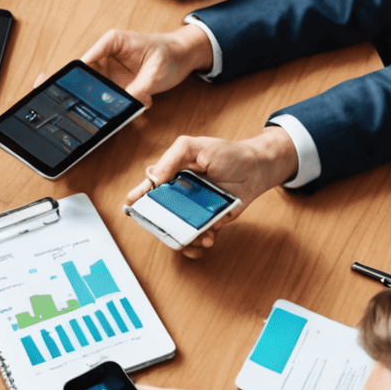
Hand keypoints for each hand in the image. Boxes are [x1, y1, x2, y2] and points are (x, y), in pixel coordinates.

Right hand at [81, 25, 213, 106]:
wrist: (185, 56)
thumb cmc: (172, 54)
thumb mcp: (155, 74)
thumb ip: (137, 91)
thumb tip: (122, 108)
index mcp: (112, 42)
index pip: (85, 60)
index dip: (77, 77)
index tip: (78, 94)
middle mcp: (107, 55)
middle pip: (87, 76)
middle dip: (92, 93)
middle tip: (101, 107)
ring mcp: (111, 69)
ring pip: (96, 89)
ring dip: (108, 100)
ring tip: (127, 105)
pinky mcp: (117, 81)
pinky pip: (109, 95)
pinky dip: (120, 103)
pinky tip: (141, 101)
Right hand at [122, 128, 297, 256]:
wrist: (257, 168)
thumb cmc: (227, 153)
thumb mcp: (195, 146)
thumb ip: (172, 158)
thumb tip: (154, 179)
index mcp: (171, 175)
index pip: (149, 188)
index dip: (138, 198)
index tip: (134, 207)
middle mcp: (179, 194)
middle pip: (160, 215)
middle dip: (162, 225)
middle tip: (169, 227)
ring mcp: (193, 210)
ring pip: (177, 230)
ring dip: (183, 238)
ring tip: (199, 237)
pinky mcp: (208, 221)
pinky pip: (198, 236)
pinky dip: (199, 243)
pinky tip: (209, 239)